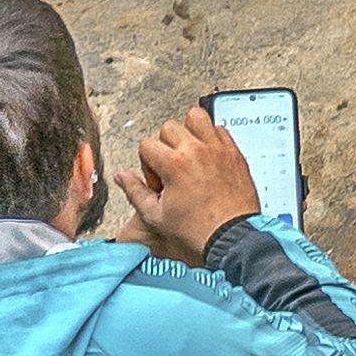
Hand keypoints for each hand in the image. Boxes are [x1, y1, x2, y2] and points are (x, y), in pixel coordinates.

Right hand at [114, 107, 260, 265]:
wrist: (232, 238)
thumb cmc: (198, 230)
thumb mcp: (156, 216)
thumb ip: (134, 192)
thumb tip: (121, 177)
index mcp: (174, 164)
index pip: (147, 144)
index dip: (147, 164)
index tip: (158, 181)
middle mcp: (196, 151)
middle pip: (169, 127)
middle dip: (165, 146)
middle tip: (171, 168)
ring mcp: (217, 149)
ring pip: (196, 117)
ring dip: (188, 131)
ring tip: (189, 152)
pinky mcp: (234, 154)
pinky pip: (220, 129)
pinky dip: (211, 138)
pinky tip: (207, 157)